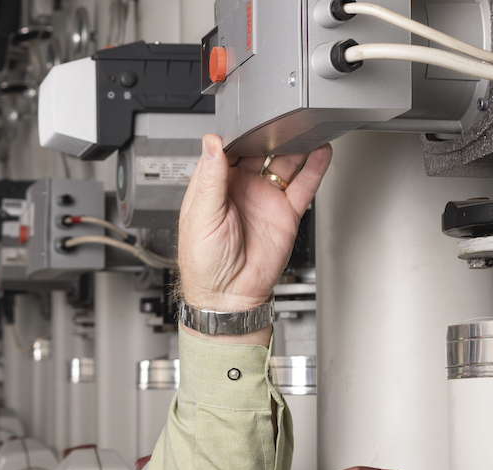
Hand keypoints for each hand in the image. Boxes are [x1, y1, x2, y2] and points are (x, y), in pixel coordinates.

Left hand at [178, 135, 332, 315]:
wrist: (228, 299)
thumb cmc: (204, 267)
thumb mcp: (201, 218)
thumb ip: (209, 179)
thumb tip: (210, 143)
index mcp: (213, 189)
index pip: (226, 150)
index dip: (237, 134)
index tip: (248, 118)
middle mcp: (239, 190)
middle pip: (258, 150)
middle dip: (269, 133)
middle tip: (281, 117)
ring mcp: (264, 200)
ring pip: (283, 163)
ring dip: (295, 145)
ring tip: (305, 126)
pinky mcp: (285, 213)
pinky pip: (303, 184)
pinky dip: (314, 167)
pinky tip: (321, 151)